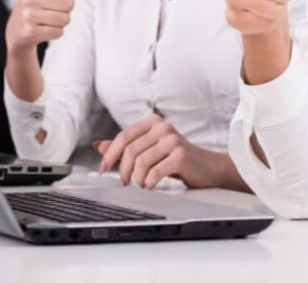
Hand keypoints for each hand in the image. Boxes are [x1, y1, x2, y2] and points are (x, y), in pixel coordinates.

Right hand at [5, 0, 73, 57]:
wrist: (18, 31)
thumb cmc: (36, 1)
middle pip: (70, 4)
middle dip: (65, 10)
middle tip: (51, 10)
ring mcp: (28, 15)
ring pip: (65, 19)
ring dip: (61, 22)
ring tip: (47, 20)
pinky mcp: (29, 32)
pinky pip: (58, 32)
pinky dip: (55, 33)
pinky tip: (43, 30)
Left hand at [93, 114, 243, 189]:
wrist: (208, 167)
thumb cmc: (177, 158)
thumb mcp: (150, 149)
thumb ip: (126, 147)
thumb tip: (99, 146)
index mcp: (152, 122)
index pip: (123, 136)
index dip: (110, 155)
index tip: (102, 170)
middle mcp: (162, 127)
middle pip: (130, 150)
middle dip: (123, 170)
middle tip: (125, 182)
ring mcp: (172, 140)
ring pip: (141, 161)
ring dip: (137, 178)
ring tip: (142, 183)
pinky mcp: (180, 155)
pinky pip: (155, 171)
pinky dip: (149, 182)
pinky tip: (151, 184)